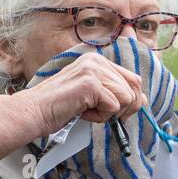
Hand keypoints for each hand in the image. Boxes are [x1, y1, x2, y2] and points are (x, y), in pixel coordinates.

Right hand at [18, 51, 146, 138]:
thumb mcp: (92, 97)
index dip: (130, 99)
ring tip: (86, 110)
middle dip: (124, 107)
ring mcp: (93, 70)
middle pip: (134, 88)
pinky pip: (114, 107)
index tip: (115, 110)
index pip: (132, 78)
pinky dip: (100, 117)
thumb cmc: (60, 107)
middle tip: (102, 113)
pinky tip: (81, 112)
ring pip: (126, 98)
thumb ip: (115, 93)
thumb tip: (143, 100)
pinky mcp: (90, 84)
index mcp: (97, 61)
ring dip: (109, 113)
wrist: (34, 112)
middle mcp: (96, 61)